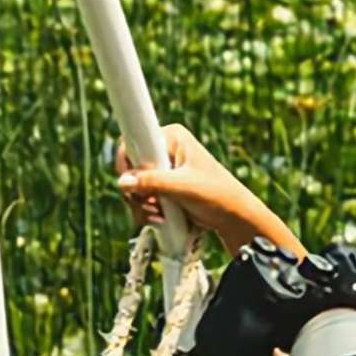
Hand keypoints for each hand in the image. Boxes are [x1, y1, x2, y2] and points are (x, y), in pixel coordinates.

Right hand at [115, 124, 282, 251]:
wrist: (233, 216)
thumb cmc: (217, 194)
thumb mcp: (184, 186)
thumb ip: (153, 182)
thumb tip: (122, 182)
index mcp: (172, 136)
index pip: (135, 140)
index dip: (128, 163)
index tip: (130, 182)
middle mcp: (164, 149)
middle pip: (129, 167)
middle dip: (136, 192)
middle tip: (151, 204)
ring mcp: (161, 169)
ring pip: (132, 186)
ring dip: (141, 205)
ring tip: (160, 215)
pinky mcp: (161, 187)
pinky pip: (140, 198)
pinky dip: (145, 210)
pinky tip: (160, 219)